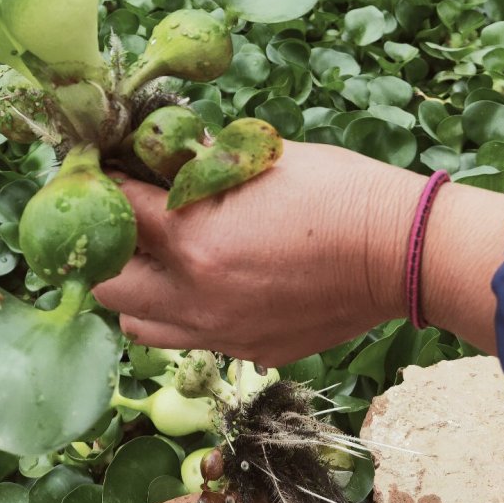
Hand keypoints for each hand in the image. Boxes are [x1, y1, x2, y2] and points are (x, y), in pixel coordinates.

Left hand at [94, 141, 424, 365]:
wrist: (401, 253)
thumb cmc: (335, 191)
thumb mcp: (259, 158)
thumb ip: (198, 161)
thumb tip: (160, 150)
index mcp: (193, 240)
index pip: (117, 210)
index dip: (102, 183)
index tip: (102, 170)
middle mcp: (195, 297)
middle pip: (107, 282)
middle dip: (108, 244)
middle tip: (126, 219)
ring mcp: (221, 332)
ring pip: (139, 324)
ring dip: (137, 289)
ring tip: (159, 258)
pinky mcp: (249, 352)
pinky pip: (191, 338)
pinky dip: (184, 312)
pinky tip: (211, 283)